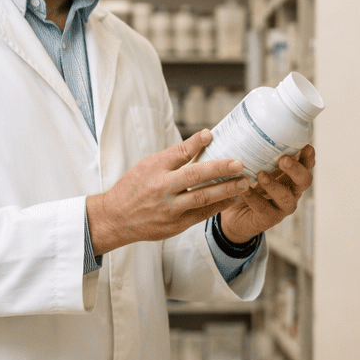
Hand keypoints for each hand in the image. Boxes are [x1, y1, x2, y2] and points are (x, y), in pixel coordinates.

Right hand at [87, 130, 250, 255]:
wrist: (116, 219)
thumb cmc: (135, 187)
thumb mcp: (149, 165)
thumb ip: (176, 155)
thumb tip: (206, 138)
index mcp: (154, 169)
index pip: (177, 153)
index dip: (195, 143)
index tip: (211, 134)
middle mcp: (162, 189)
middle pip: (194, 176)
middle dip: (219, 169)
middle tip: (239, 164)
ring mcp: (169, 209)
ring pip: (202, 198)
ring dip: (226, 191)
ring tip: (244, 183)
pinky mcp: (175, 225)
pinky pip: (201, 215)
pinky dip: (218, 206)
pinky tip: (232, 199)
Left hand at [218, 144, 315, 243]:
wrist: (233, 212)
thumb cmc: (246, 184)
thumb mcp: (253, 166)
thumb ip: (257, 153)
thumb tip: (249, 127)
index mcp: (290, 176)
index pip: (306, 165)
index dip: (308, 157)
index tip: (306, 147)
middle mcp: (291, 191)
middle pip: (304, 181)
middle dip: (296, 169)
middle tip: (283, 159)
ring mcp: (282, 206)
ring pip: (286, 197)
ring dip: (275, 185)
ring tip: (261, 175)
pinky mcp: (269, 219)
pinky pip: (264, 208)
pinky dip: (253, 198)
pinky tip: (244, 189)